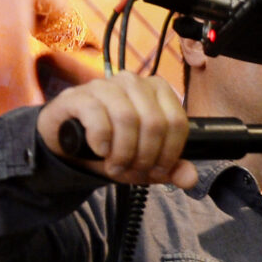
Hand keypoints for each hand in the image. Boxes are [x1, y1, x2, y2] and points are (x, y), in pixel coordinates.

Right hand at [38, 73, 195, 187]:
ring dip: (123, 151)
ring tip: (115, 165)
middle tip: (132, 170)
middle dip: (146, 156)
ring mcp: (105, 85)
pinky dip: (101, 139)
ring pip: (127, 118)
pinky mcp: (79, 95)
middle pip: (154, 122)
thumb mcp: (147, 164)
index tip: (157, 170)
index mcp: (158, 91)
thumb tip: (190, 178)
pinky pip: (97, 114)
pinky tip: (100, 151)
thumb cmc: (114, 148)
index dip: (170, 153)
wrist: (71, 143)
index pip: (177, 123)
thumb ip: (171, 170)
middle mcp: (133, 82)